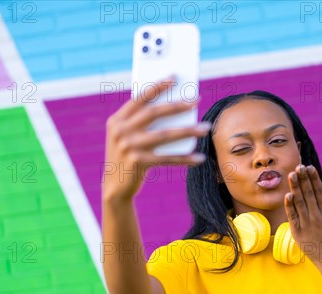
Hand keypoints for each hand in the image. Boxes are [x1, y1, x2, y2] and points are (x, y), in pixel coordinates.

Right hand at [102, 77, 210, 201]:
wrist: (115, 187)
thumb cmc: (128, 156)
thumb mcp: (128, 136)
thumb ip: (143, 123)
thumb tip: (177, 108)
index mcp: (117, 120)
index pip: (139, 98)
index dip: (157, 86)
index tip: (174, 77)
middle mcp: (120, 131)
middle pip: (154, 113)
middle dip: (177, 105)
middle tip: (196, 100)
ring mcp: (129, 147)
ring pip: (165, 135)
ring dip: (188, 131)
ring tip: (206, 127)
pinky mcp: (138, 162)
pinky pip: (168, 158)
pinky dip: (185, 158)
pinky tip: (199, 157)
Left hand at [283, 164, 321, 267]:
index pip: (319, 191)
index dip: (314, 179)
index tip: (309, 167)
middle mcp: (316, 217)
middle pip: (308, 194)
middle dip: (303, 179)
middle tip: (298, 166)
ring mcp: (306, 224)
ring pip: (299, 203)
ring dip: (295, 188)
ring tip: (291, 175)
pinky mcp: (297, 231)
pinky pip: (292, 216)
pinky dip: (290, 206)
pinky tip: (287, 195)